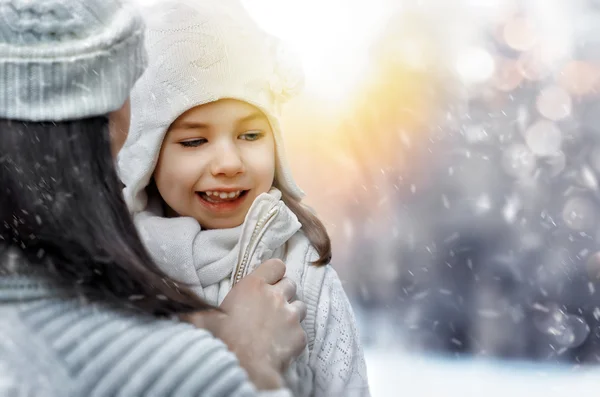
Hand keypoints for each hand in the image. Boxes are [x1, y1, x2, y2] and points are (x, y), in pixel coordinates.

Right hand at [181, 259, 306, 389]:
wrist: (243, 369)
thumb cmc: (221, 341)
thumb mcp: (202, 321)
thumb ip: (193, 313)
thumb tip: (174, 313)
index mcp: (253, 286)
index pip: (276, 265)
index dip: (274, 272)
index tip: (268, 281)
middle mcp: (275, 296)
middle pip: (290, 283)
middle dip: (283, 293)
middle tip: (271, 306)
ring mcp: (291, 315)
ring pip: (300, 305)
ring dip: (291, 312)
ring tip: (278, 325)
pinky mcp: (300, 335)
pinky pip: (302, 331)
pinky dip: (294, 336)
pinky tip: (281, 344)